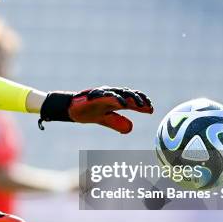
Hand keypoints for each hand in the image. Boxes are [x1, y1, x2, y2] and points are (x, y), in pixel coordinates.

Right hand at [38, 86, 152, 132]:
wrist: (71, 109)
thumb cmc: (88, 111)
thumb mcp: (105, 119)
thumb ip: (117, 123)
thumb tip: (130, 128)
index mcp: (115, 101)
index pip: (132, 100)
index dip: (142, 104)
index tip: (151, 110)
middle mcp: (111, 95)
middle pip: (129, 95)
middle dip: (139, 100)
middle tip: (149, 107)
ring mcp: (103, 94)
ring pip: (120, 93)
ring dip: (130, 97)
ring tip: (140, 104)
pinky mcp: (95, 96)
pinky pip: (106, 96)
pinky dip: (114, 97)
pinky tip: (122, 102)